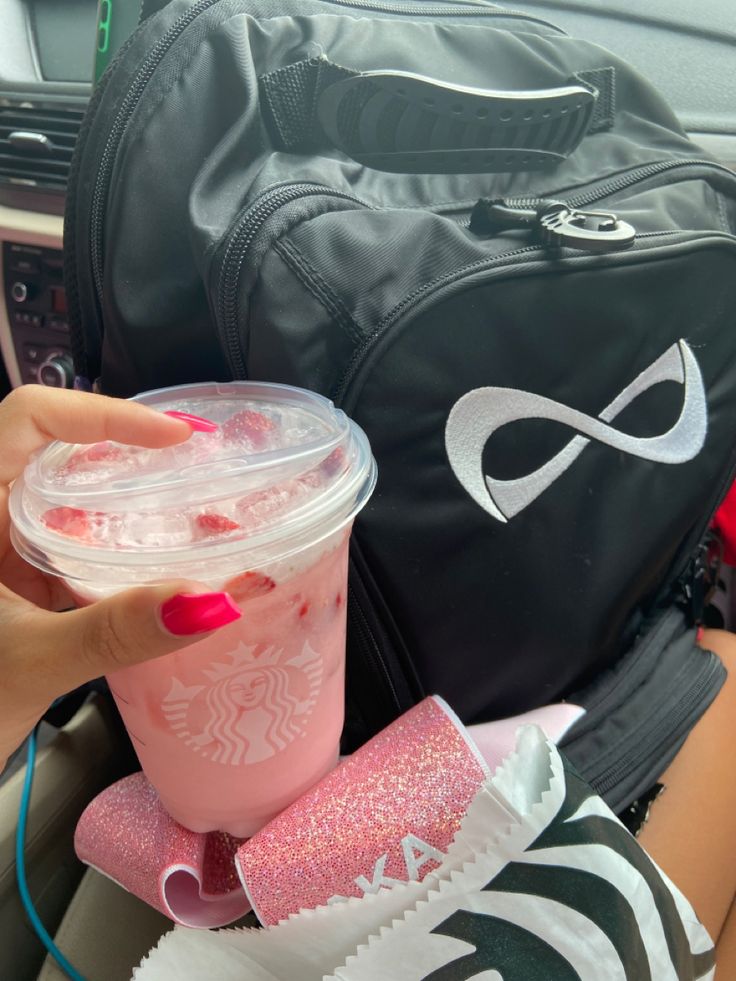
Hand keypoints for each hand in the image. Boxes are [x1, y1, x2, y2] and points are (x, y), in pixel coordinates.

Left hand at [0, 386, 239, 769]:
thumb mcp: (30, 664)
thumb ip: (114, 633)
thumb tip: (208, 602)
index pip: (32, 417)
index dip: (106, 412)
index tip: (176, 436)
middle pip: (58, 448)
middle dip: (132, 451)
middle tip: (201, 464)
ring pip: (66, 496)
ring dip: (129, 500)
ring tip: (195, 508)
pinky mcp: (12, 580)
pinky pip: (69, 539)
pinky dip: (118, 544)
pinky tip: (158, 564)